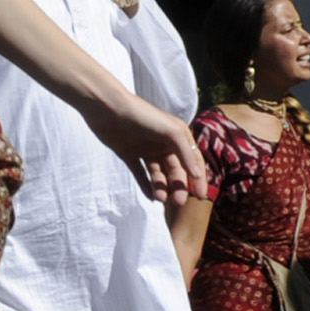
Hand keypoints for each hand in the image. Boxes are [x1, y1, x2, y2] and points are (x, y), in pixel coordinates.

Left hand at [86, 93, 208, 203]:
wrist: (109, 108)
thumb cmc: (143, 116)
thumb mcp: (171, 131)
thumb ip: (186, 153)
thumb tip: (198, 175)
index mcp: (177, 136)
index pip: (192, 161)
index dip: (197, 178)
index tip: (200, 196)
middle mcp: (163, 143)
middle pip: (175, 170)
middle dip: (178, 186)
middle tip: (177, 202)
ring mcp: (145, 149)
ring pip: (158, 174)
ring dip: (161, 187)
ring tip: (160, 198)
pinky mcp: (128, 154)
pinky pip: (140, 174)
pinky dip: (146, 185)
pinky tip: (150, 197)